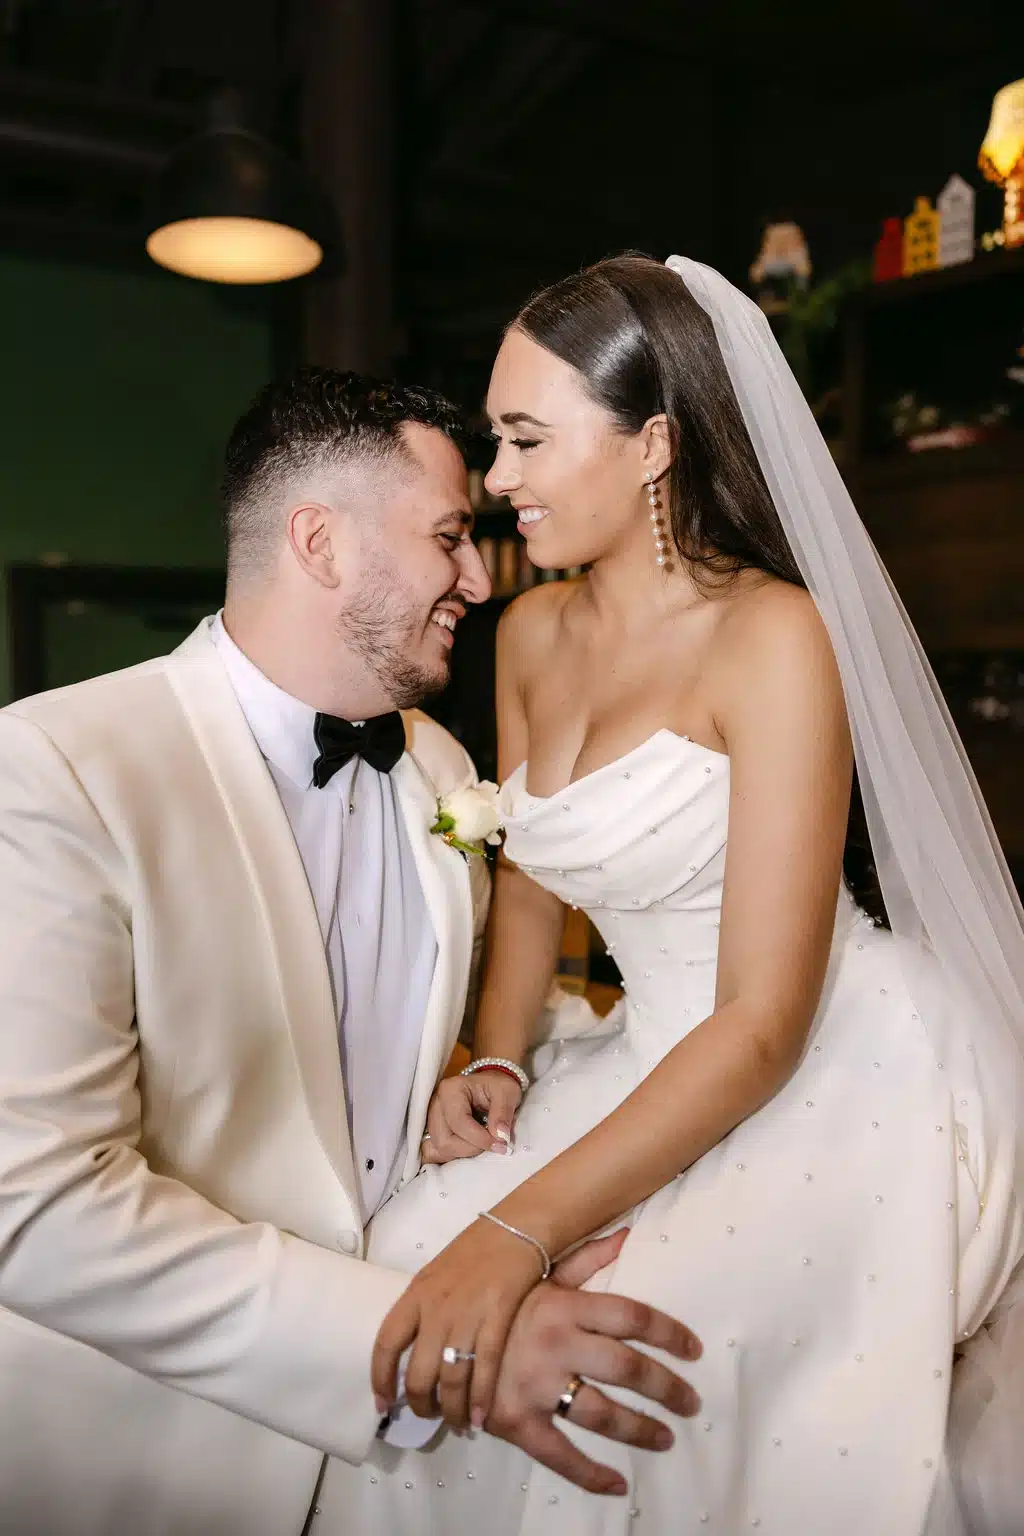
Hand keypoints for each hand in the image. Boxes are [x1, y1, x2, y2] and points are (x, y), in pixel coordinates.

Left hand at [373, 1210, 542, 1428]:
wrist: (515, 1229)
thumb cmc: (475, 1250)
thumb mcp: (437, 1274)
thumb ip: (424, 1309)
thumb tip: (416, 1349)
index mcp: (416, 1294)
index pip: (386, 1343)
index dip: (380, 1379)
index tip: (382, 1405)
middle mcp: (436, 1308)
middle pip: (419, 1371)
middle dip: (421, 1404)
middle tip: (429, 1416)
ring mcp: (467, 1314)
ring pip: (451, 1378)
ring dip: (452, 1409)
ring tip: (457, 1424)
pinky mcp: (497, 1318)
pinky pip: (483, 1367)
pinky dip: (480, 1398)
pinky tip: (479, 1417)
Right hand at [421, 1069, 522, 1164]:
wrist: (490, 1086)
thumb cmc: (497, 1086)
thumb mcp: (507, 1091)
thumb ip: (503, 1113)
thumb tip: (500, 1137)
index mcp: (451, 1090)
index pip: (459, 1123)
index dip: (480, 1138)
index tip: (500, 1144)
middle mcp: (435, 1104)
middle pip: (444, 1140)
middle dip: (471, 1149)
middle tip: (491, 1144)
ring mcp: (430, 1118)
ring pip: (438, 1149)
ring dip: (462, 1153)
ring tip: (480, 1144)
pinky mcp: (431, 1131)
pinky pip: (433, 1152)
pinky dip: (450, 1156)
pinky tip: (466, 1150)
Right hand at [487, 1230, 702, 1495]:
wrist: (439, 1334)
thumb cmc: (499, 1304)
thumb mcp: (539, 1276)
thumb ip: (585, 1259)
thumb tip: (625, 1234)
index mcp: (564, 1306)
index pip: (632, 1316)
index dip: (669, 1333)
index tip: (693, 1349)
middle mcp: (556, 1344)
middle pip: (628, 1368)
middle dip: (667, 1388)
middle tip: (691, 1402)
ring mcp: (536, 1385)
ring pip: (603, 1413)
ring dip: (642, 1430)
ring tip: (665, 1437)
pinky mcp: (516, 1422)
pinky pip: (561, 1456)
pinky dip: (592, 1475)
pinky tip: (618, 1484)